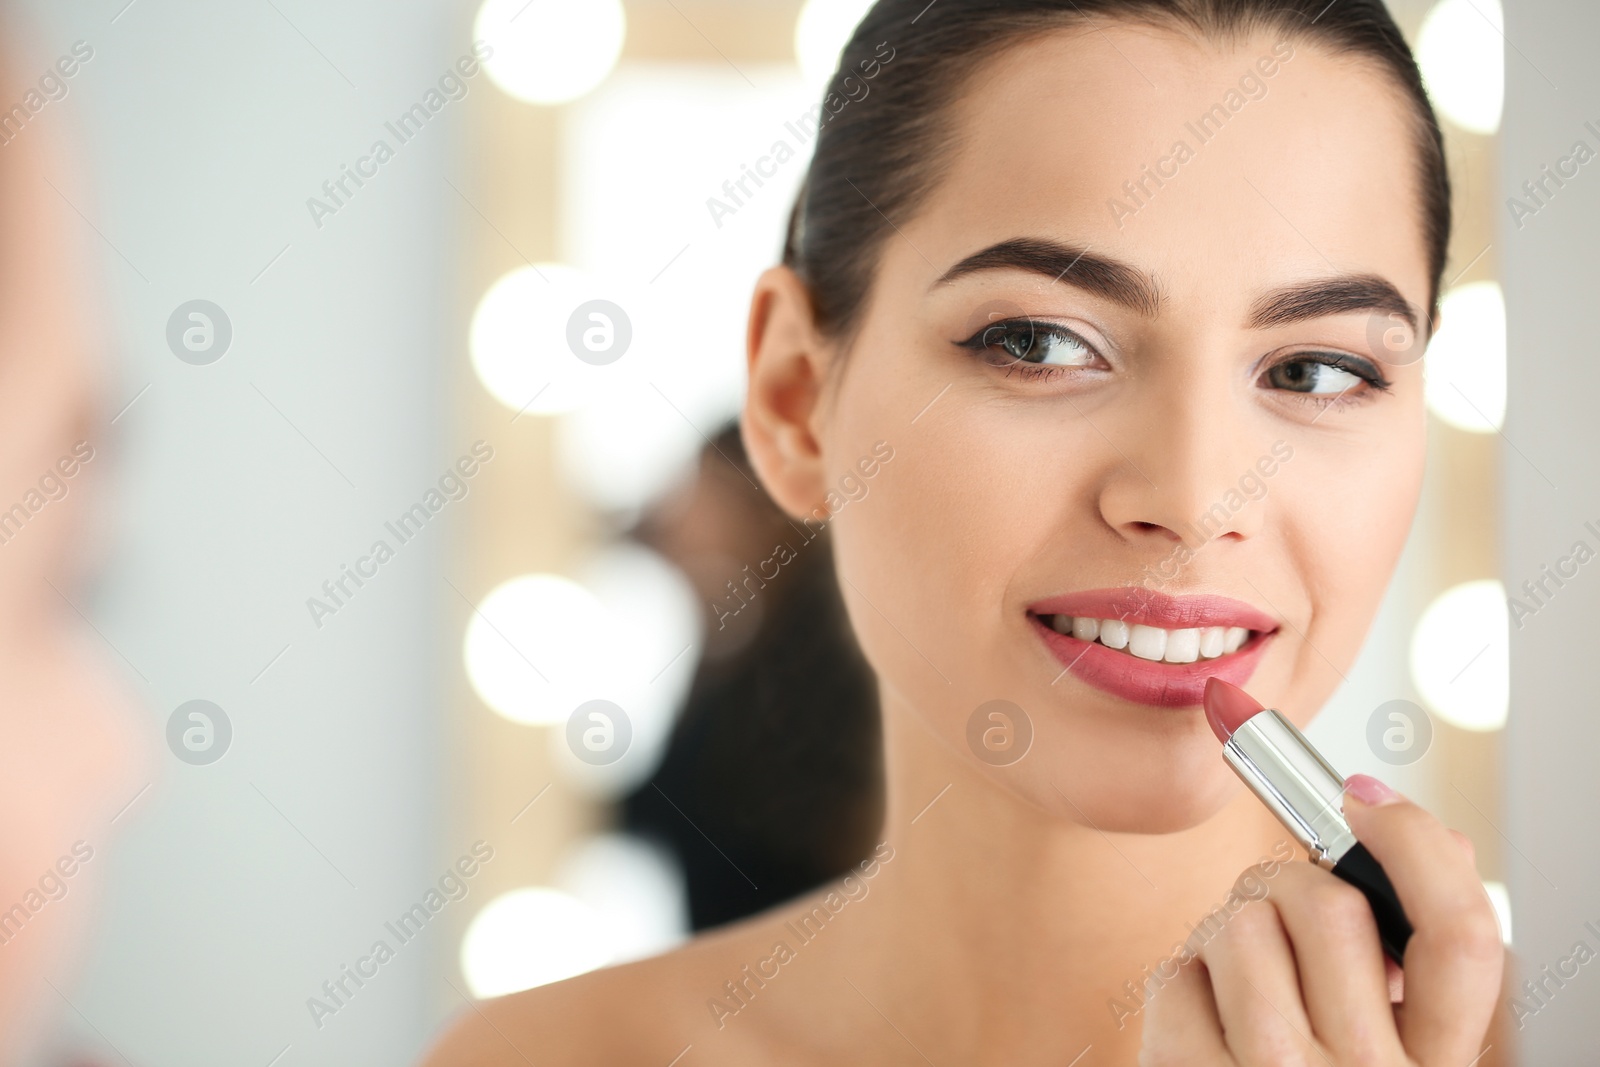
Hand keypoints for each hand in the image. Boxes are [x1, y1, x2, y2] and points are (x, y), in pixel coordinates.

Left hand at [1140, 775, 1503, 1064]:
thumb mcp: (1398, 1052)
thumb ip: (1416, 966)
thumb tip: (1414, 833)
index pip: (1461, 938)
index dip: (1414, 844)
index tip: (1364, 800)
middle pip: (1328, 908)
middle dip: (1287, 884)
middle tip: (1272, 909)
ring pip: (1240, 926)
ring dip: (1226, 930)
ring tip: (1236, 975)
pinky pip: (1177, 976)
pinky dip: (1182, 982)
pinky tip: (1202, 1024)